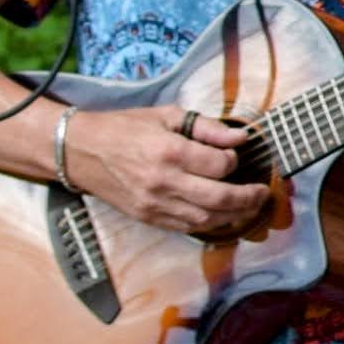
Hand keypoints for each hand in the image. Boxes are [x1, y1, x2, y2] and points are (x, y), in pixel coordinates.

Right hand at [65, 106, 267, 237]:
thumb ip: (207, 127)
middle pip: (219, 199)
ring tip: (250, 207)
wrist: (80, 151)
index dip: (236, 162)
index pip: (220, 165)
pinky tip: (223, 217)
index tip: (236, 156)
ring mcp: (155, 204)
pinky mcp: (148, 217)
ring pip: (206, 219)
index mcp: (169, 151)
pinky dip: (210, 225)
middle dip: (249, 199)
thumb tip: (242, 136)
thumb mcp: (166, 116)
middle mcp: (163, 181)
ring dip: (235, 216)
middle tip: (262, 193)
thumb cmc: (124, 129)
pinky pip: (187, 227)